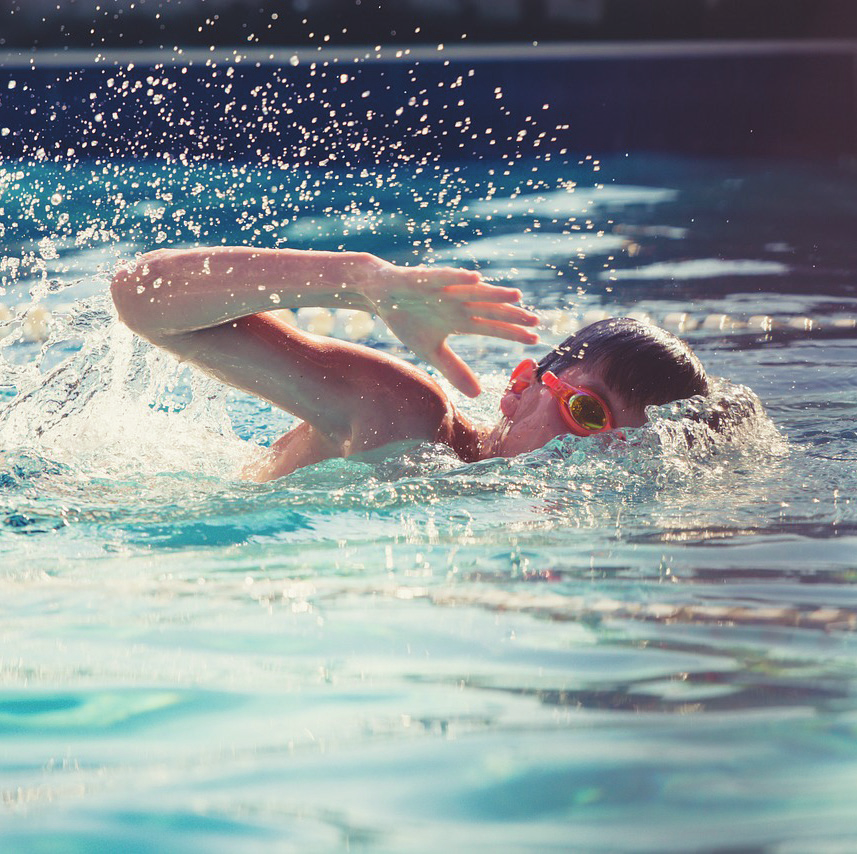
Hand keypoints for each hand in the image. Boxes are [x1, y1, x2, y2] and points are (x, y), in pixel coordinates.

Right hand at [366, 262, 539, 396]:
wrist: (380, 295)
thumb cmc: (408, 319)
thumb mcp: (431, 351)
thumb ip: (454, 370)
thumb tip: (478, 394)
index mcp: (460, 320)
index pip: (492, 327)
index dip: (512, 333)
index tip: (534, 340)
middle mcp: (458, 303)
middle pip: (489, 309)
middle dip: (511, 315)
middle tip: (536, 321)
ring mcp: (444, 289)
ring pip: (473, 292)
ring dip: (494, 294)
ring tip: (516, 297)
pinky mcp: (425, 278)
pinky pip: (444, 277)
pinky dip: (459, 277)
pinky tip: (476, 278)